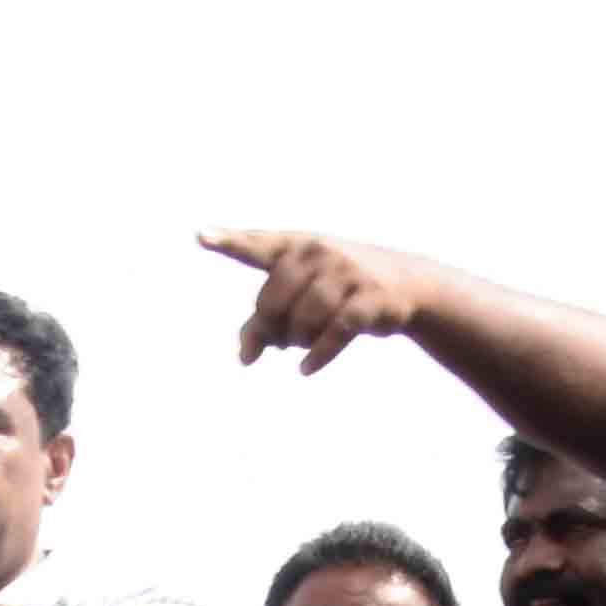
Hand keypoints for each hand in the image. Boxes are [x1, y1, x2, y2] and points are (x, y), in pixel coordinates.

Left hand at [202, 227, 430, 372]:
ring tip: (301, 345)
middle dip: (271, 327)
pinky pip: (335, 333)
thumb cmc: (339, 288)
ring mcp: (347, 273)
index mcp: (297, 246)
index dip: (229, 242)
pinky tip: (305, 369)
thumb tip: (243, 358)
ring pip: (303, 320)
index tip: (200, 236)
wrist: (405, 284)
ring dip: (296, 341)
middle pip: (274, 299)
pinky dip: (317, 356)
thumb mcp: (301, 296)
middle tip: (280, 339)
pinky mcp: (370, 300)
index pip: (257, 246)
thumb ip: (264, 320)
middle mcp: (320, 252)